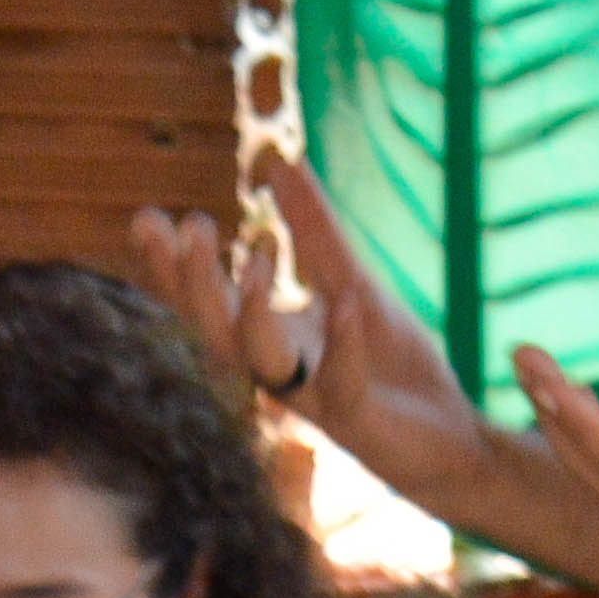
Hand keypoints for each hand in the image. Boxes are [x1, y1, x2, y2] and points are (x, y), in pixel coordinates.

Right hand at [126, 158, 475, 492]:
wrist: (452, 436)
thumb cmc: (393, 366)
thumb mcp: (353, 282)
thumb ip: (315, 229)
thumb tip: (281, 161)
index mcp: (271, 338)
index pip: (207, 302)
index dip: (173, 267)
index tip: (146, 218)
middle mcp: (281, 372)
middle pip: (218, 330)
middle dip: (197, 282)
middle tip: (189, 226)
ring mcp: (316, 401)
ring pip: (264, 364)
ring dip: (255, 313)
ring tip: (257, 259)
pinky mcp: (358, 423)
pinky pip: (342, 387)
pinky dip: (342, 347)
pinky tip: (347, 304)